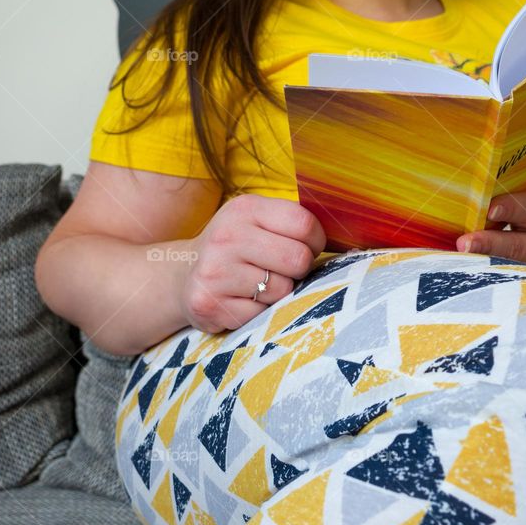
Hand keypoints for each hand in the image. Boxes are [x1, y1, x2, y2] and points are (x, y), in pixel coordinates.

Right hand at [176, 194, 325, 332]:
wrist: (182, 273)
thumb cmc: (235, 247)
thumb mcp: (256, 220)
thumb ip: (291, 223)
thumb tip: (342, 237)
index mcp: (245, 209)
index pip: (304, 224)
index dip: (316, 241)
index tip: (306, 247)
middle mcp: (227, 236)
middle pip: (298, 259)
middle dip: (298, 270)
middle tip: (280, 269)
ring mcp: (215, 272)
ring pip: (282, 291)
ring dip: (277, 293)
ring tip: (255, 285)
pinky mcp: (209, 304)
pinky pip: (261, 315)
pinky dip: (258, 313)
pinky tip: (240, 300)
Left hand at [456, 192, 525, 273]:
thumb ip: (519, 203)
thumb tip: (475, 199)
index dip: (509, 208)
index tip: (491, 208)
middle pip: (514, 246)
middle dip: (488, 244)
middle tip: (464, 243)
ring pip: (507, 269)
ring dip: (480, 266)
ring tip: (458, 263)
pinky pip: (504, 281)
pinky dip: (484, 277)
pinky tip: (463, 274)